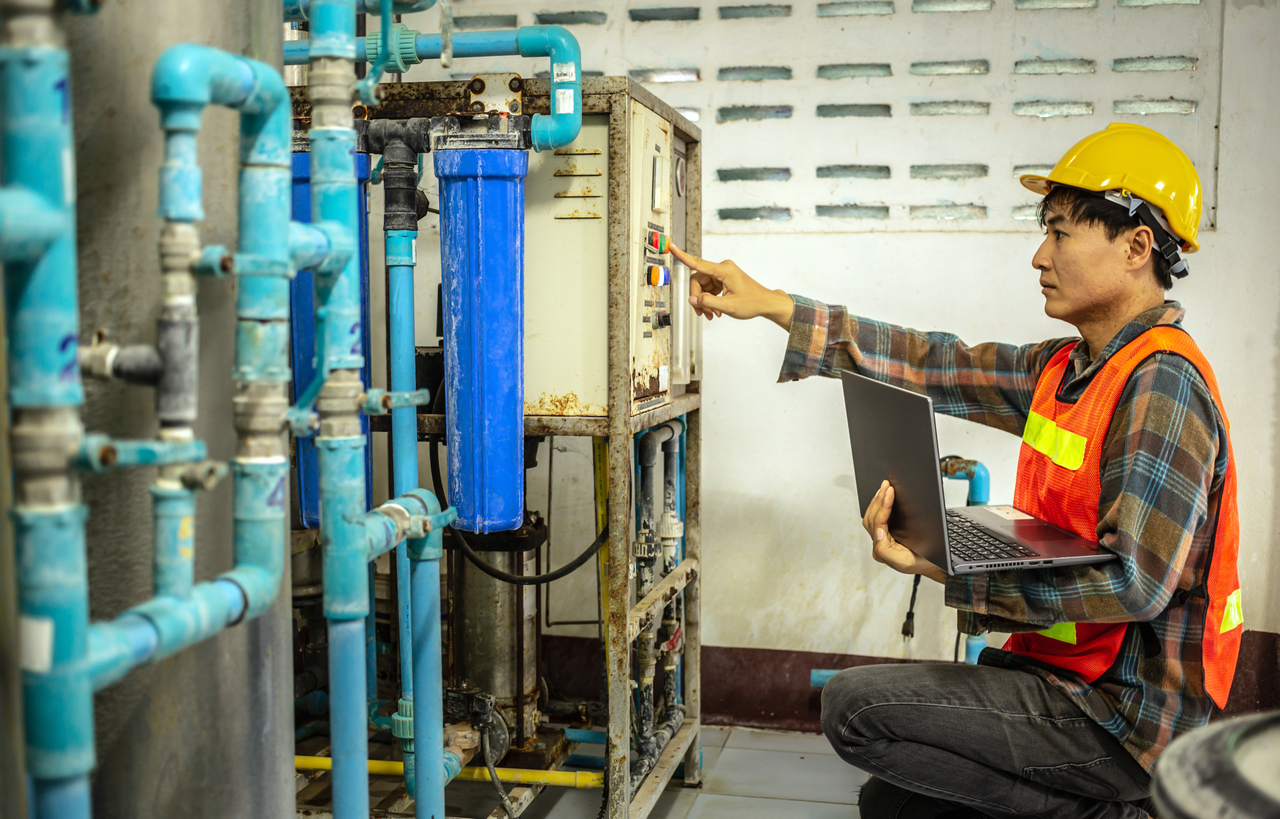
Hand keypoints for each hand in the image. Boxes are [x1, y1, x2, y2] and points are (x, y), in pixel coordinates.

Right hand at [668, 244, 794, 329]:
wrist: (765, 303)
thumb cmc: (752, 302)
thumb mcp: (728, 306)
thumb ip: (707, 302)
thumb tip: (692, 300)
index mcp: (724, 270)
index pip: (698, 263)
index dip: (682, 256)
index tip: (672, 247)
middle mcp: (722, 268)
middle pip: (697, 280)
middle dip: (698, 298)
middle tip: (702, 313)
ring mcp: (722, 273)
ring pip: (702, 286)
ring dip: (704, 301)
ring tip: (712, 314)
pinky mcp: (723, 279)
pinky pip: (709, 288)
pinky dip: (709, 299)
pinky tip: (715, 310)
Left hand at [862, 480, 946, 583]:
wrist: (936, 565)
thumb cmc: (923, 563)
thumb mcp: (904, 562)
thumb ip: (885, 550)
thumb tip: (877, 533)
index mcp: (881, 550)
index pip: (878, 523)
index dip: (883, 506)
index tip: (890, 492)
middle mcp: (879, 544)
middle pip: (872, 517)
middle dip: (879, 499)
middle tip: (887, 485)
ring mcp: (882, 538)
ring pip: (873, 516)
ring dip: (878, 500)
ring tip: (884, 487)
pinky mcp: (888, 534)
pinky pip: (879, 517)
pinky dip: (880, 505)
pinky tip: (884, 496)